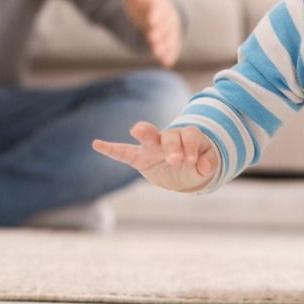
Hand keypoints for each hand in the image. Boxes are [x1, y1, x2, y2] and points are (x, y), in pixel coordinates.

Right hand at [92, 122, 217, 192]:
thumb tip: (204, 165)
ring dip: (143, 132)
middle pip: (169, 134)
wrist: (183, 171)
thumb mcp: (204, 167)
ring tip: (136, 133)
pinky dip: (110, 148)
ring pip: (147, 133)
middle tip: (175, 161)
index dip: (191, 147)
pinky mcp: (139, 157)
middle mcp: (169, 138)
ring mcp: (152, 146)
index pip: (189, 135)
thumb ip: (206, 165)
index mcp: (186, 137)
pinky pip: (123, 152)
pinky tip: (97, 144)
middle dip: (172, 146)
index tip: (193, 162)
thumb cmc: (195, 164)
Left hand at [107, 0, 181, 67]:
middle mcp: (167, 17)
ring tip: (158, 55)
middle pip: (164, 26)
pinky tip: (167, 63)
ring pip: (168, 39)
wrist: (156, 10)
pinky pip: (172, 48)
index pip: (158, 9)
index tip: (150, 22)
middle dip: (159, 33)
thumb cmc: (142, 0)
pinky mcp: (170, 40)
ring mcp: (169, 30)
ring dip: (164, 46)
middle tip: (151, 39)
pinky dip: (170, 55)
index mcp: (158, 4)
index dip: (155, 15)